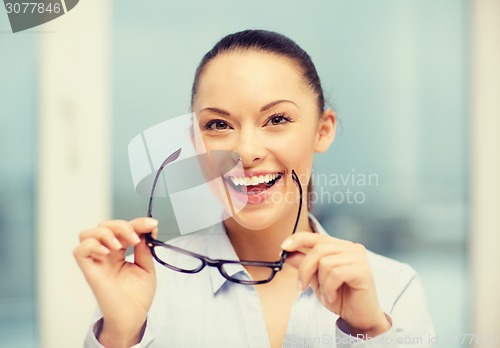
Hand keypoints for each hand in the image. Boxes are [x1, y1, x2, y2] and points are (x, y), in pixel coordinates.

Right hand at [73, 217, 158, 346]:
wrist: (133, 316)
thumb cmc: (138, 296)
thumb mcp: (147, 266)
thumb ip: (144, 248)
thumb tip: (146, 230)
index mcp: (119, 252)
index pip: (123, 228)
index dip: (137, 223)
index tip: (152, 225)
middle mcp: (106, 254)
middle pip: (104, 226)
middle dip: (122, 226)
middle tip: (136, 238)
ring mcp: (97, 261)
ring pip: (88, 233)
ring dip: (106, 233)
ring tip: (120, 245)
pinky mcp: (89, 270)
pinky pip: (80, 251)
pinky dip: (92, 245)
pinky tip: (107, 251)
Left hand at [282, 232, 390, 337]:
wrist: (359, 318)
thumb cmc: (341, 298)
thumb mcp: (317, 280)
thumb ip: (305, 265)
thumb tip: (288, 253)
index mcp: (340, 247)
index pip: (316, 236)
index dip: (298, 239)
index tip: (283, 248)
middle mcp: (351, 248)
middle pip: (318, 249)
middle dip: (305, 269)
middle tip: (301, 286)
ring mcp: (358, 258)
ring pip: (325, 262)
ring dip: (321, 282)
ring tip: (327, 293)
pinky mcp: (363, 270)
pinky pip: (335, 273)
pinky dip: (329, 288)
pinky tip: (334, 295)